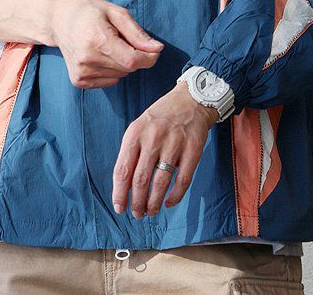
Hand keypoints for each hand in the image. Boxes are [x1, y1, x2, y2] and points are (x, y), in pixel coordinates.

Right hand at [49, 0, 164, 88]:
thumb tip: (157, 49)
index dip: (149, 58)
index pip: (132, 60)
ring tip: (108, 45)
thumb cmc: (89, 11)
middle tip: (124, 39)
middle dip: (135, 56)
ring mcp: (81, 72)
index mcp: (98, 40)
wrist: (58, 19)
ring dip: (122, 62)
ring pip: (120, 75)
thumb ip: (137, 33)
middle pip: (128, 68)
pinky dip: (112, 70)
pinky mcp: (78, 80)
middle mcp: (87, 59)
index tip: (154, 49)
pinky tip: (101, 55)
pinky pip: (110, 80)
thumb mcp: (116, 13)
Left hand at [111, 80, 218, 217]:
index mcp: (135, 133)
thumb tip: (124, 186)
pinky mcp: (193, 149)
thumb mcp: (140, 127)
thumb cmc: (161, 117)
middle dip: (136, 203)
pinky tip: (169, 202)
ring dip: (154, 203)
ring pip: (160, 183)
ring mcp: (174, 143)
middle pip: (140, 180)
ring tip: (151, 211)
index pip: (122, 170)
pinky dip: (175, 196)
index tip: (120, 207)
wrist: (191, 99)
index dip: (119, 194)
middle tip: (137, 213)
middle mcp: (153, 138)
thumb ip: (131, 152)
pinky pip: (182, 179)